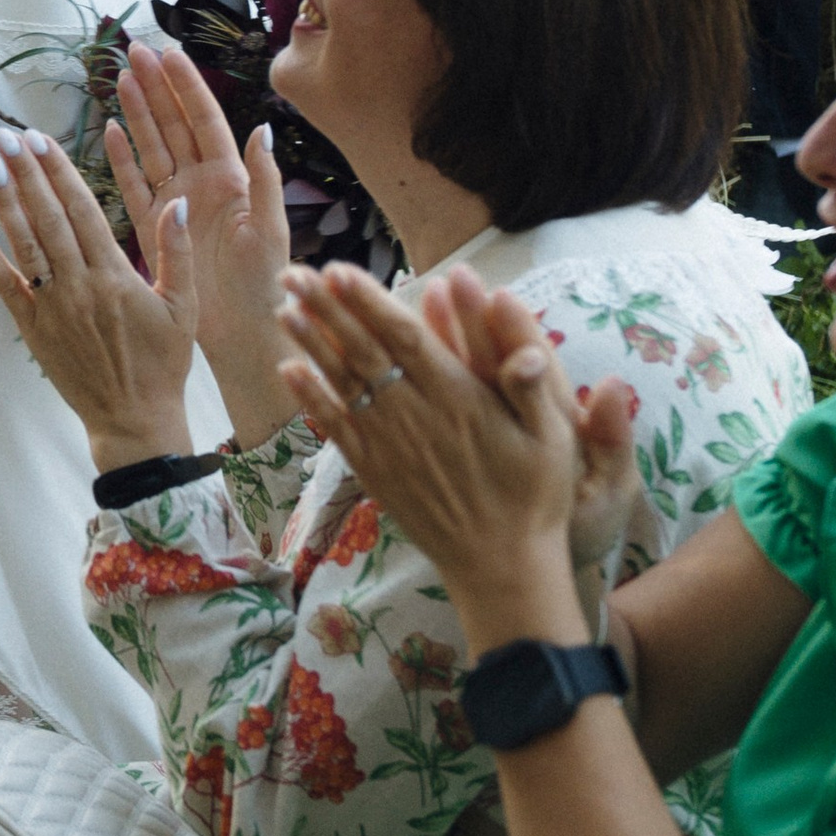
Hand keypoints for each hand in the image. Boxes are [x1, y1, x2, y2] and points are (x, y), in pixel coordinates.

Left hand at [0, 121, 195, 467]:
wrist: (134, 419)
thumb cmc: (164, 363)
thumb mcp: (185, 307)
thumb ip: (178, 251)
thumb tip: (179, 202)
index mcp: (116, 276)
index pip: (82, 210)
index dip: (60, 172)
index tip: (43, 140)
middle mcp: (79, 287)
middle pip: (48, 219)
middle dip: (28, 174)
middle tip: (8, 137)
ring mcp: (53, 309)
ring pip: (25, 246)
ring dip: (6, 204)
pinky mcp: (35, 331)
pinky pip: (8, 291)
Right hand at [113, 42, 294, 441]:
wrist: (243, 332)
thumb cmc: (265, 284)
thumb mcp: (270, 230)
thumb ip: (265, 179)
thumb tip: (263, 129)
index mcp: (231, 179)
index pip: (204, 121)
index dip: (185, 87)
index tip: (168, 54)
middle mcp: (202, 184)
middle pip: (174, 125)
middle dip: (155, 87)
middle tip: (134, 51)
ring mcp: (176, 203)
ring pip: (152, 147)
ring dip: (137, 112)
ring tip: (118, 78)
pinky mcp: (155, 227)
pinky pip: (135, 184)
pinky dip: (123, 158)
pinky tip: (110, 131)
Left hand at [273, 261, 635, 646]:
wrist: (503, 566)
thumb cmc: (535, 495)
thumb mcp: (552, 435)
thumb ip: (528, 378)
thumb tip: (514, 323)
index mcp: (459, 399)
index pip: (404, 338)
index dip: (369, 302)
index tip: (340, 270)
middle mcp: (417, 418)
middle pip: (364, 352)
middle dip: (328, 310)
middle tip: (295, 273)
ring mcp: (391, 447)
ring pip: (344, 384)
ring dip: (312, 344)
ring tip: (283, 306)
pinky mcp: (377, 473)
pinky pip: (337, 428)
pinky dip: (312, 398)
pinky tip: (289, 370)